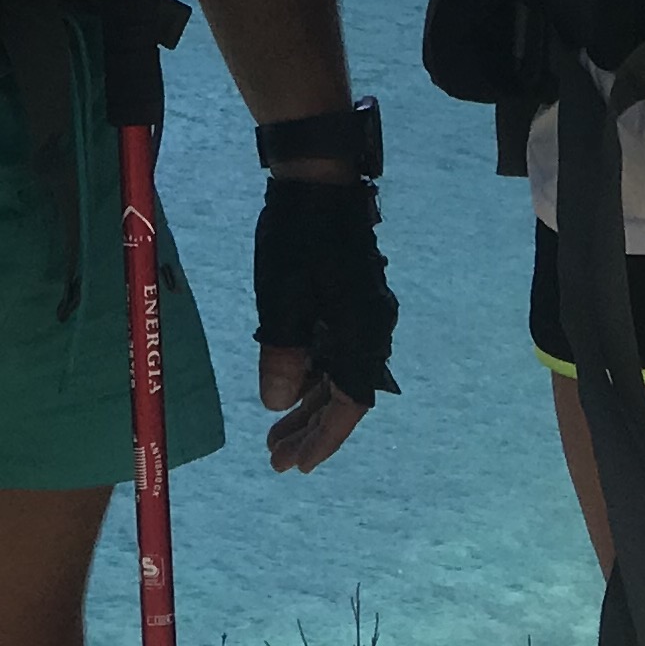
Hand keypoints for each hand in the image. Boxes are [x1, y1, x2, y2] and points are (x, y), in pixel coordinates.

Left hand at [253, 175, 395, 473]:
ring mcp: (362, 312)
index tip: (295, 467)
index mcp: (361, 335)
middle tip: (275, 458)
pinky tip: (287, 384)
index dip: (322, 440)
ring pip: (337, 373)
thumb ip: (281, 358)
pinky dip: (310, 373)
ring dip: (307, 403)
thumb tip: (277, 403)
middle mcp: (370, 330)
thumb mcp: (281, 302)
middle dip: (309, 430)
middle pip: (343, 395)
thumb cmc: (298, 239)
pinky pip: (334, 350)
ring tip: (274, 432)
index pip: (348, 405)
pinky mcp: (349, 295)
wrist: (317, 177)